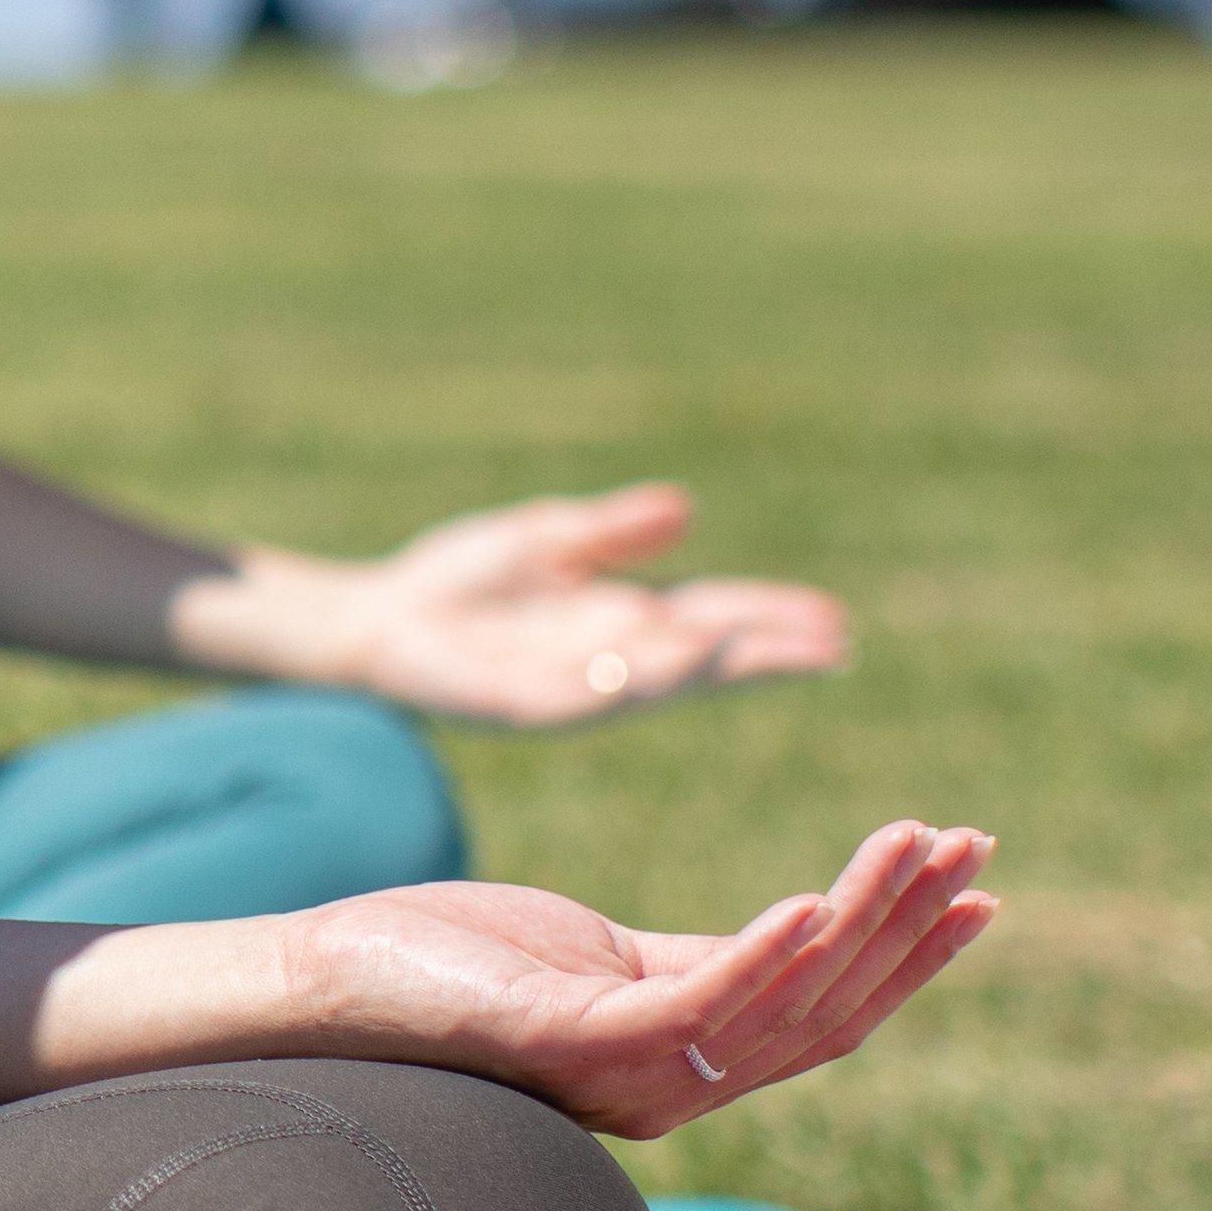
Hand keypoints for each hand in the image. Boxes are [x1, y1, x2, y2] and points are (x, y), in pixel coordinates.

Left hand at [287, 821, 994, 1139]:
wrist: (323, 983)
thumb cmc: (448, 960)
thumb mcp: (598, 954)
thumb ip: (692, 960)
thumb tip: (798, 932)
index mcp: (681, 1059)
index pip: (827, 1011)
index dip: (908, 952)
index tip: (977, 887)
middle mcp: (669, 1086)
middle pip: (828, 1010)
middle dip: (910, 927)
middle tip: (976, 849)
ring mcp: (625, 1075)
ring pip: (781, 1001)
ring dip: (862, 920)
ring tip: (916, 843)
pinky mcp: (573, 1043)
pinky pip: (695, 1005)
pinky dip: (763, 954)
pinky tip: (814, 899)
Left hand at [331, 484, 846, 726]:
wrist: (379, 618)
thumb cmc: (460, 581)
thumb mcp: (548, 541)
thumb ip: (612, 532)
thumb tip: (683, 508)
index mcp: (622, 618)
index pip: (712, 616)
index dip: (768, 618)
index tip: (830, 620)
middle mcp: (610, 658)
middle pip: (702, 656)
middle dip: (762, 652)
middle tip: (832, 647)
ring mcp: (572, 684)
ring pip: (655, 681)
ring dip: (708, 665)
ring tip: (763, 646)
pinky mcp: (526, 702)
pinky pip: (591, 694)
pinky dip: (633, 679)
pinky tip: (670, 661)